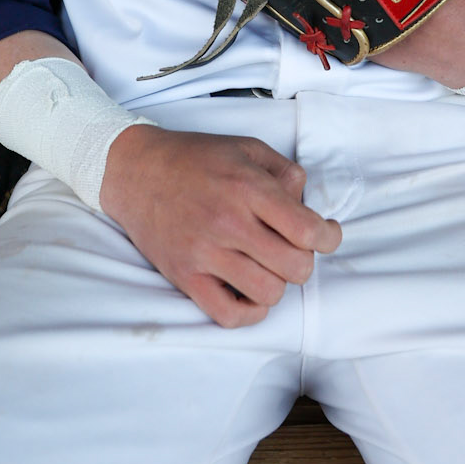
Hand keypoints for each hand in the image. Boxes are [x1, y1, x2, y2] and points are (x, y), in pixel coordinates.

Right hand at [99, 125, 341, 328]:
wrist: (135, 171)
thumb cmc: (194, 158)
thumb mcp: (246, 147)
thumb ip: (284, 171)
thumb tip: (307, 202)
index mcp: (248, 188)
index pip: (308, 230)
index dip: (329, 237)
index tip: (326, 234)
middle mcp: (229, 223)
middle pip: (296, 268)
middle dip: (303, 260)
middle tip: (291, 248)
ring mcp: (205, 254)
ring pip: (269, 294)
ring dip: (276, 283)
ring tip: (266, 266)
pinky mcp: (185, 277)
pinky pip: (229, 315)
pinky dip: (249, 311)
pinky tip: (248, 291)